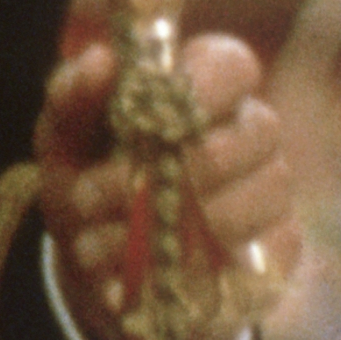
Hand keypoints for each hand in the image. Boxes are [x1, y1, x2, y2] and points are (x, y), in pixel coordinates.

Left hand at [35, 31, 297, 339]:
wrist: (95, 260)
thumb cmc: (87, 178)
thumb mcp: (63, 139)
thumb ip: (72, 96)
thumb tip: (100, 61)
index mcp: (202, 90)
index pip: (234, 65)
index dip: (205, 85)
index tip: (157, 115)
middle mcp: (248, 134)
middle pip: (261, 130)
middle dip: (186, 166)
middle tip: (107, 193)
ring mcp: (268, 193)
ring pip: (261, 196)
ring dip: (178, 225)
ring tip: (102, 243)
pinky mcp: (277, 252)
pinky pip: (261, 256)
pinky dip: (192, 271)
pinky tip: (133, 279)